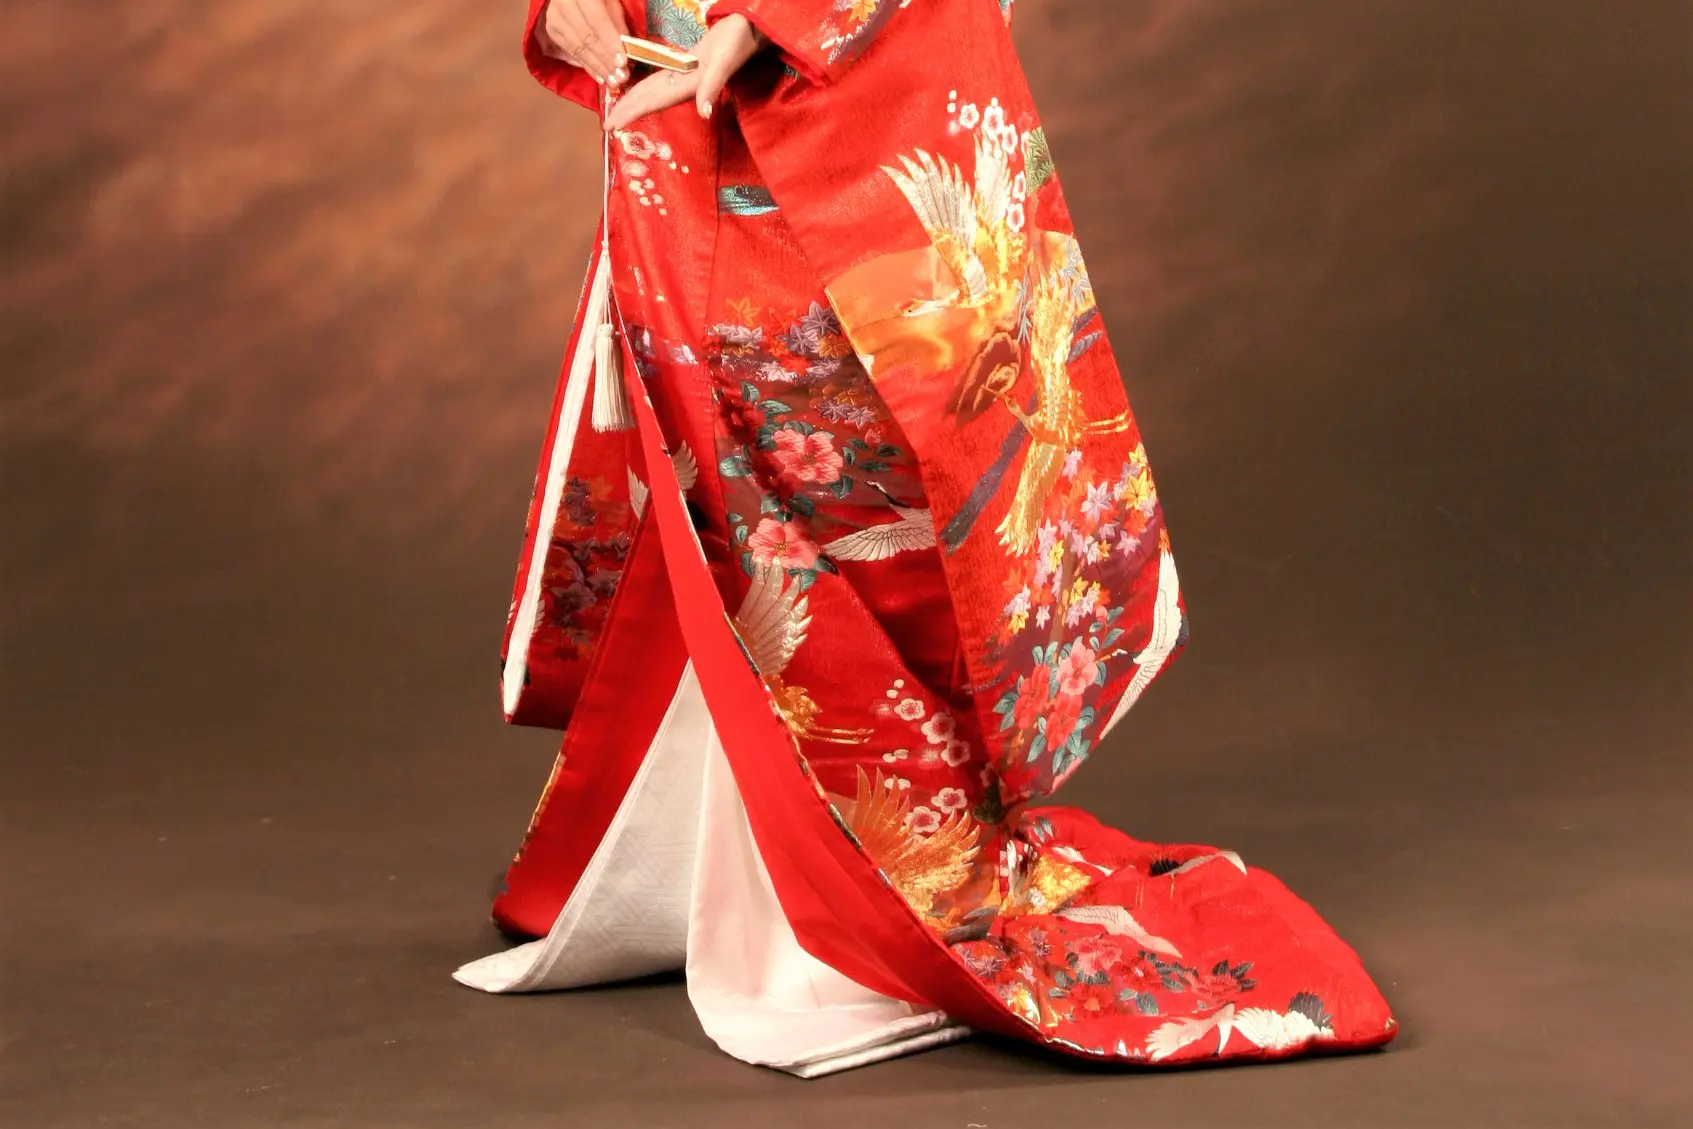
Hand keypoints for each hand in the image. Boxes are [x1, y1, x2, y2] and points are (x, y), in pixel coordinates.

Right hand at [536, 0, 630, 86]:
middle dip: (605, 60)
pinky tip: (601, 77)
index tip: (623, 62)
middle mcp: (563, 5)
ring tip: (613, 82)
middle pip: (586, 38)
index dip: (610, 43)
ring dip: (597, 68)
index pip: (597, 21)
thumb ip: (617, 20)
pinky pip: (571, 52)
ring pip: (577, 48)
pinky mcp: (552, 30)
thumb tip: (627, 47)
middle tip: (621, 78)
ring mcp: (555, 18)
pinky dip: (588, 66)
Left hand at [603, 14, 764, 131]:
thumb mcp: (724, 63)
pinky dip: (648, 87)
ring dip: (637, 102)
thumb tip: (704, 114)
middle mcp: (685, 83)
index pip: (654, 102)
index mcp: (689, 84)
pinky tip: (641, 89)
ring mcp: (687, 75)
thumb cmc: (738, 41)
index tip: (613, 125)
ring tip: (619, 111)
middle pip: (651, 100)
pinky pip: (663, 79)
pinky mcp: (689, 64)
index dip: (633, 113)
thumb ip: (713, 87)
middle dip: (629, 111)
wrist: (751, 28)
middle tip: (607, 124)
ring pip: (655, 91)